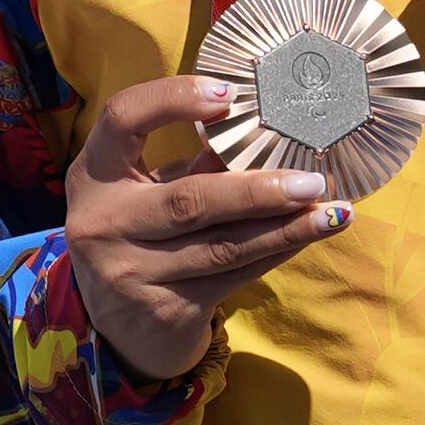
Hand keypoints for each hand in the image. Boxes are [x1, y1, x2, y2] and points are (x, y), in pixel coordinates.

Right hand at [65, 73, 347, 382]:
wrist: (118, 330)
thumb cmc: (140, 237)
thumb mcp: (149, 194)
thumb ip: (194, 165)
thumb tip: (265, 127)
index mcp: (93, 175)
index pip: (122, 119)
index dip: (172, 99)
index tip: (228, 94)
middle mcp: (102, 223)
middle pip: (189, 201)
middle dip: (257, 190)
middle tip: (312, 180)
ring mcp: (129, 272)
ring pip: (222, 245)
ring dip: (285, 227)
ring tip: (332, 212)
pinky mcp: (164, 309)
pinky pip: (233, 275)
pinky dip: (276, 251)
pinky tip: (309, 236)